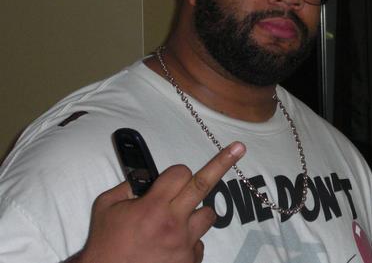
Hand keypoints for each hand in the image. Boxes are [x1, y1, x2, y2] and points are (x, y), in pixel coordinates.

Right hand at [69, 142, 245, 262]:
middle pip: (204, 184)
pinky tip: (170, 246)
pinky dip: (188, 241)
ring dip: (195, 213)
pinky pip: (199, 243)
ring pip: (207, 215)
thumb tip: (146, 176)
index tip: (174, 177)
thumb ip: (128, 186)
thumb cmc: (105, 245)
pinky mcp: (189, 262)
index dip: (177, 173)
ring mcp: (184, 244)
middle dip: (223, 163)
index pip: (180, 173)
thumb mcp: (106, 208)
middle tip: (238, 148)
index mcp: (153, 207)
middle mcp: (173, 223)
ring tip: (175, 223)